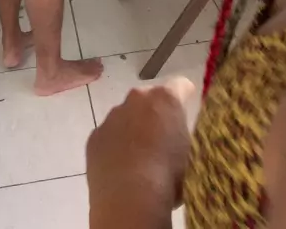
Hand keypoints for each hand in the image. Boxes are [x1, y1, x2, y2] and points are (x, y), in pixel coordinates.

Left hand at [87, 77, 193, 224]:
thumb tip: (178, 136)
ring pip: (127, 116)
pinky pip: (109, 135)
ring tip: (140, 159)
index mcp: (166, 99)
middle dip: (156, 113)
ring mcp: (112, 116)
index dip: (185, 97)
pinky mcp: (95, 136)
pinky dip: (115, 146)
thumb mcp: (191, 153)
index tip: (186, 112)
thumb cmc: (169, 176)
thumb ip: (183, 134)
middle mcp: (137, 99)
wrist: (130, 199)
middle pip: (150, 98)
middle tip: (162, 140)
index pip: (181, 85)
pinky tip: (121, 168)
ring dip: (133, 130)